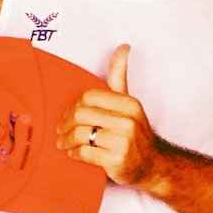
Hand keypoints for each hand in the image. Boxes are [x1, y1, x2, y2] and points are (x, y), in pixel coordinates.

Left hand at [56, 44, 165, 188]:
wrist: (152, 165)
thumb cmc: (134, 133)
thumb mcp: (128, 104)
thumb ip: (120, 76)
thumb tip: (123, 47)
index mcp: (129, 104)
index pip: (89, 96)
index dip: (73, 106)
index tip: (68, 115)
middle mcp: (128, 121)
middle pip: (81, 114)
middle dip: (65, 123)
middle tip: (60, 131)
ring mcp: (124, 142)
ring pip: (80, 134)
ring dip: (66, 140)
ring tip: (63, 143)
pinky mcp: (117, 161)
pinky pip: (84, 153)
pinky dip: (74, 154)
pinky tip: (74, 153)